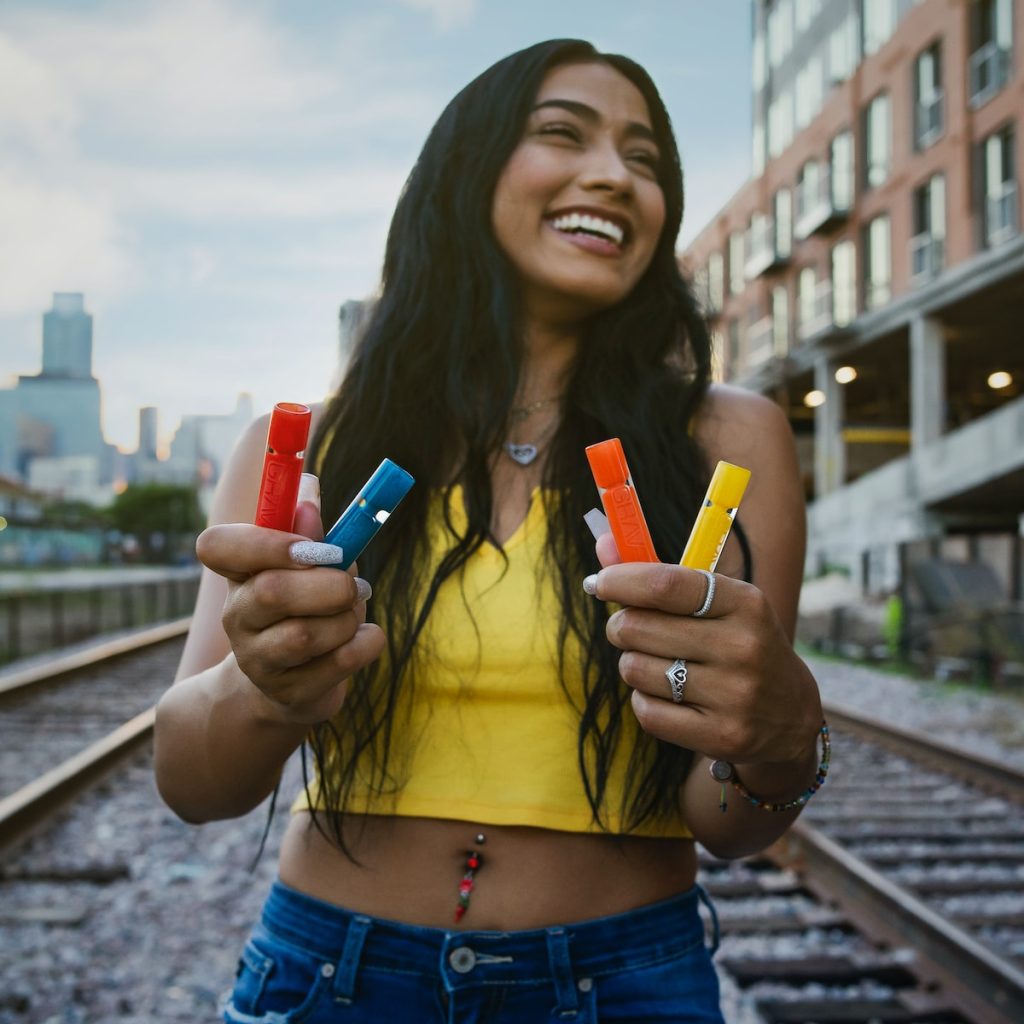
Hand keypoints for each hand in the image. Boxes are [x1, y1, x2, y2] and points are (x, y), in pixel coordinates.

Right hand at [196, 474, 385, 724]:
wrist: (291, 685)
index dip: (265, 542)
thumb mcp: (308, 564)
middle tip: (353, 583)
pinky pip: (341, 662)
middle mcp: (238, 616)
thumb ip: (311, 530)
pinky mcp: (290, 693)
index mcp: (239, 574)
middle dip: (329, 584)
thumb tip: (309, 488)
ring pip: (307, 634)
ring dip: (347, 617)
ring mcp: (258, 660)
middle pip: (273, 591)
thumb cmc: (307, 607)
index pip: (216, 547)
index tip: (310, 546)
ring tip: (354, 612)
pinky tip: (364, 638)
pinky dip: (366, 643)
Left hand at [588, 533, 820, 767]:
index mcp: (744, 603)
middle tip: (629, 629)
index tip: (599, 583)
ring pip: (636, 670)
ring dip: (633, 665)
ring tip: (658, 664)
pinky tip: (667, 696)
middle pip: (638, 628)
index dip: (620, 581)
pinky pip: (646, 711)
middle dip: (621, 626)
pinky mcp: (722, 736)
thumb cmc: (737, 643)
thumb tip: (603, 543)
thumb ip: (658, 573)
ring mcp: (734, 696)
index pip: (664, 585)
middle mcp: (743, 647)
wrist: (791, 715)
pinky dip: (644, 700)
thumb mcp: (716, 603)